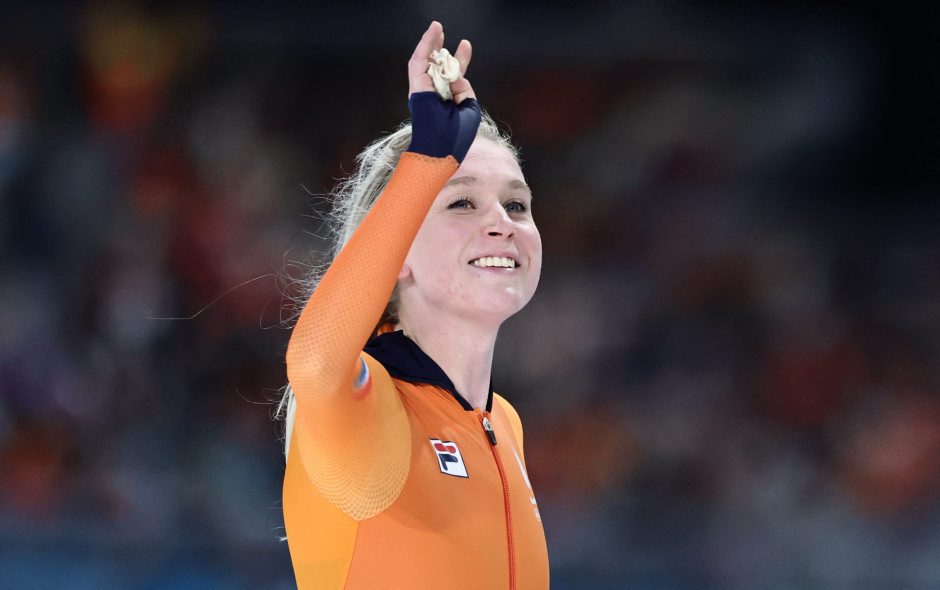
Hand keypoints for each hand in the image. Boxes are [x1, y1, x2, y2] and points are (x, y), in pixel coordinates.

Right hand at [406, 21, 481, 161]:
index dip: (460, 61)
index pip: (453, 77)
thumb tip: (457, 74)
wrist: (440, 150)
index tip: (465, 45)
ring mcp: (424, 91)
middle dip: (443, 50)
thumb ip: (465, 89)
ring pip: (426, 62)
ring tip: (437, 28)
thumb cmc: (455, 137)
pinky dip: (426, 47)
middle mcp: (434, 95)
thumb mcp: (469, 109)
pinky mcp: (416, 87)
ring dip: (431, 43)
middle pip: (439, 67)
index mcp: (447, 101)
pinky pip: (419, 62)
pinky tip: (432, 34)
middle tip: (444, 32)